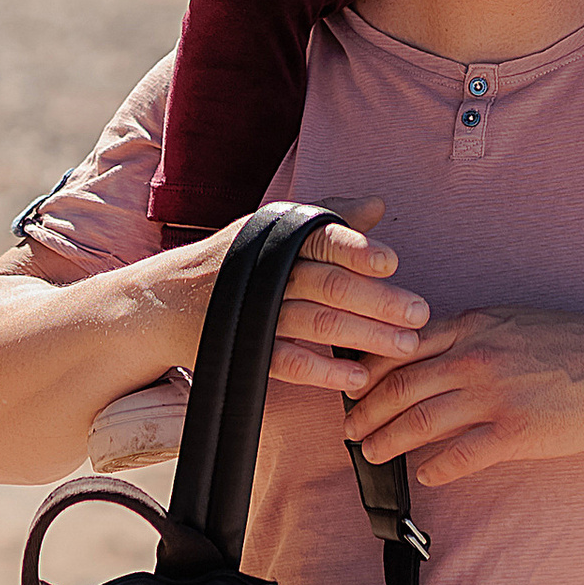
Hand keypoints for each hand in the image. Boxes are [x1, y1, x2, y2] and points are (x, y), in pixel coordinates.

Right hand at [155, 201, 432, 395]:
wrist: (163, 301)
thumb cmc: (234, 260)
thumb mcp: (274, 230)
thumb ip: (327, 218)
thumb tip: (377, 205)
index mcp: (278, 239)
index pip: (321, 239)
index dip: (356, 249)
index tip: (392, 262)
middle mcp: (267, 272)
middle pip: (327, 285)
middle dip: (377, 301)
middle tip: (419, 315)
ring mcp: (255, 313)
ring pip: (315, 324)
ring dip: (363, 337)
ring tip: (403, 347)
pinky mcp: (245, 350)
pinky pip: (287, 363)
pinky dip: (323, 372)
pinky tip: (355, 379)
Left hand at [341, 307, 583, 486]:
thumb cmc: (568, 342)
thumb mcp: (510, 320)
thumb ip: (467, 334)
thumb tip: (427, 351)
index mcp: (470, 328)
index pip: (400, 347)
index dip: (368, 370)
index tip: (351, 385)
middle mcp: (473, 359)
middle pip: (399, 388)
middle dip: (365, 411)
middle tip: (349, 428)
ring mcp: (492, 397)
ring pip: (419, 422)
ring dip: (387, 440)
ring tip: (371, 452)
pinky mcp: (513, 432)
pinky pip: (459, 456)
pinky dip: (435, 467)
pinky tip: (425, 474)